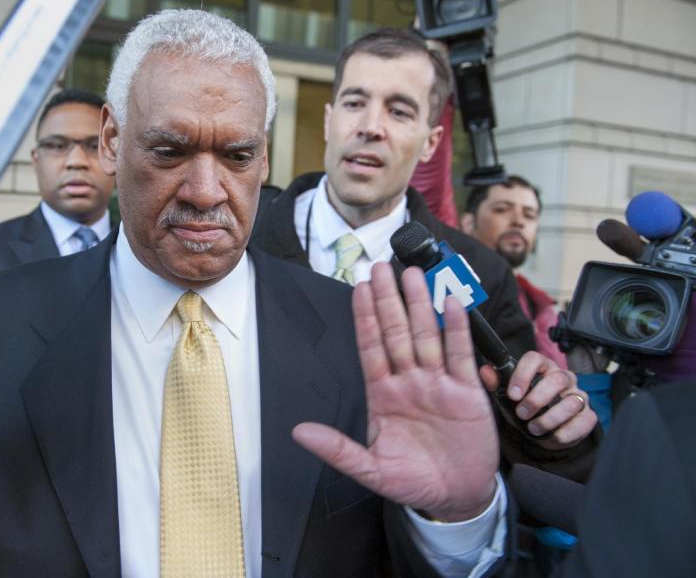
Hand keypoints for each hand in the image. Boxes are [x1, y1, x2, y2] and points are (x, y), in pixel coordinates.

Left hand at [293, 264, 498, 521]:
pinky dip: (456, 329)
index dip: (366, 319)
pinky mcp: (467, 392)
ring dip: (419, 305)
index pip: (371, 348)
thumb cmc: (413, 481)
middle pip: (397, 333)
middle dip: (388, 300)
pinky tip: (450, 304)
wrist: (458, 498)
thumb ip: (337, 450)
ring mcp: (438, 383)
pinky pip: (460, 354)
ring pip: (426, 335)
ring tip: (411, 274)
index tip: (358, 289)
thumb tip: (299, 432)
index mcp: (384, 394)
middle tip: (381, 268)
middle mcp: (410, 382)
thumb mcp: (371, 470)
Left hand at [480, 353, 596, 449]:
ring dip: (549, 419)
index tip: (513, 394)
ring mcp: (578, 396)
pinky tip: (552, 436)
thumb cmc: (525, 408)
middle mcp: (563, 378)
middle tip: (522, 413)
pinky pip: (583, 421)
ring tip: (533, 428)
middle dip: (536, 399)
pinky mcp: (588, 415)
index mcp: (542, 368)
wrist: (542, 432)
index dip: (523, 375)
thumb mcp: (508, 397)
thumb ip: (497, 383)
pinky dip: (566, 432)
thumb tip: (486, 371)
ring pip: (571, 402)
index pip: (535, 359)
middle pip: (556, 379)